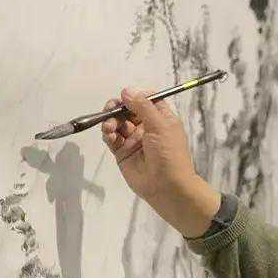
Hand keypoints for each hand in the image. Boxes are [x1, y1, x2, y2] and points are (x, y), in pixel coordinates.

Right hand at [101, 88, 220, 235]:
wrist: (167, 186)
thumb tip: (127, 91)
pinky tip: (109, 134)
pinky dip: (108, 134)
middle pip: (128, 110)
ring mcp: (134, 140)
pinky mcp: (123, 152)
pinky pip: (112, 138)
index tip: (126, 96)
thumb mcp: (160, 126)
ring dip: (111, 120)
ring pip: (118, 123)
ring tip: (110, 126)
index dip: (135, 96)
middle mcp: (147, 127)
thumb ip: (143, 107)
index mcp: (161, 119)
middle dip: (118, 107)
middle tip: (111, 108)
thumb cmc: (169, 154)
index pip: (147, 100)